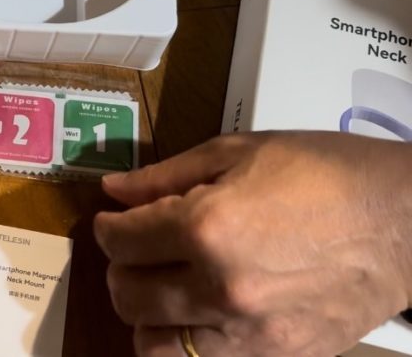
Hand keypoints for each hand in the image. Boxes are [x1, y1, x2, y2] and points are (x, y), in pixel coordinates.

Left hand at [94, 131, 411, 356]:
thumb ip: (164, 176)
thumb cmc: (326, 173)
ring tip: (163, 289)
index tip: (115, 222)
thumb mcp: (239, 152)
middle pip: (126, 295)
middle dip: (121, 269)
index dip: (108, 228)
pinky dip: (188, 342)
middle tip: (139, 252)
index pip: (119, 242)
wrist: (407, 220)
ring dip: (146, 316)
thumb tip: (112, 191)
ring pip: (154, 345)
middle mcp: (218, 287)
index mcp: (205, 227)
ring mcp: (248, 332)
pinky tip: (201, 313)